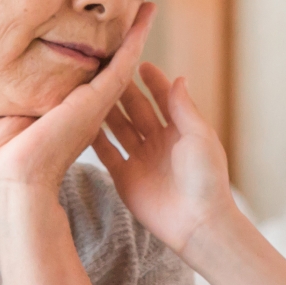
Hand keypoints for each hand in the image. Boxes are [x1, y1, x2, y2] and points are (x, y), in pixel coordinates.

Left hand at [0, 5, 154, 227]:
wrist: (10, 180)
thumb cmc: (1, 157)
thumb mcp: (10, 114)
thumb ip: (25, 93)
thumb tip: (18, 71)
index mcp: (66, 113)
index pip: (86, 77)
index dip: (97, 54)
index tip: (101, 33)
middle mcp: (85, 108)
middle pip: (109, 66)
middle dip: (123, 38)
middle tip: (138, 12)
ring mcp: (94, 105)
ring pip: (121, 61)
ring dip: (135, 33)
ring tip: (146, 9)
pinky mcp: (97, 101)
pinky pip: (122, 62)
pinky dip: (135, 38)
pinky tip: (143, 17)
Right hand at [92, 64, 240, 255]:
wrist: (197, 223)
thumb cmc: (206, 179)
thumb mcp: (199, 137)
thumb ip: (184, 108)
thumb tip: (178, 77)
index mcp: (181, 130)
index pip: (163, 98)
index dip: (152, 80)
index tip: (137, 60)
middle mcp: (159, 142)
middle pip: (137, 110)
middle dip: (122, 90)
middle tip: (103, 69)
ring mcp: (141, 159)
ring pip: (119, 128)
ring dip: (105, 111)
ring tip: (87, 89)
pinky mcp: (126, 178)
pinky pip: (107, 154)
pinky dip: (94, 139)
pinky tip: (79, 122)